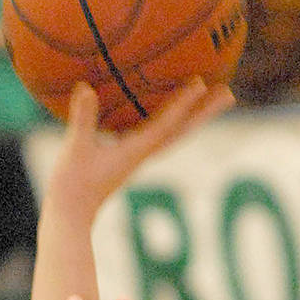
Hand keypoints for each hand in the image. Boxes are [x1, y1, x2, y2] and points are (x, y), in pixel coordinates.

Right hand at [47, 80, 234, 223]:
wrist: (70, 216)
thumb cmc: (71, 186)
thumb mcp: (75, 150)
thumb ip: (82, 119)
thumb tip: (86, 88)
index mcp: (135, 152)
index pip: (164, 125)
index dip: (181, 104)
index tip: (201, 84)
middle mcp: (143, 154)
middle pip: (181, 131)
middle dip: (204, 113)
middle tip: (229, 93)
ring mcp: (139, 157)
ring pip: (173, 134)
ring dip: (194, 117)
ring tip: (212, 98)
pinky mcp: (130, 158)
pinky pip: (156, 133)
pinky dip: (169, 119)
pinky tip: (166, 107)